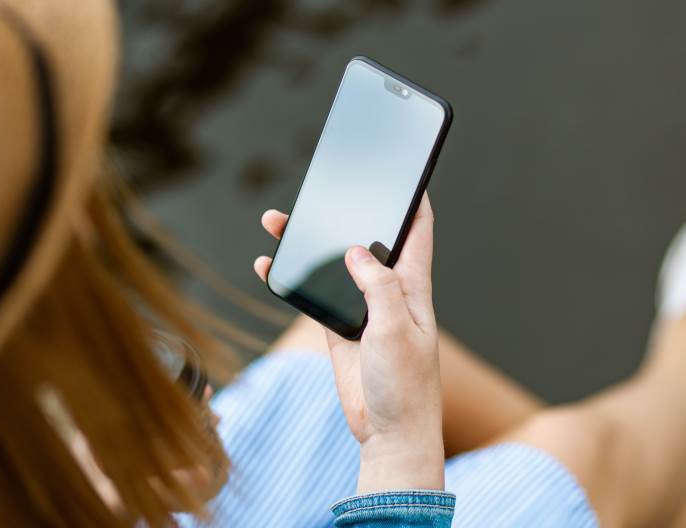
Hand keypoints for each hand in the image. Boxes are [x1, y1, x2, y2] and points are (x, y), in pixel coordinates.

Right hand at [254, 194, 443, 492]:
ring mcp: (361, 309)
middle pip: (364, 239)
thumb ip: (378, 288)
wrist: (389, 432)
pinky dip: (291, 279)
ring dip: (308, 243)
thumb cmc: (406, 384)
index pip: (417, 231)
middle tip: (321, 188)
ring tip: (277, 220)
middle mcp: (387, 291)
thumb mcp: (396, 330)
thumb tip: (357, 251)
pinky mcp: (339, 329)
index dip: (412, 199)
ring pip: (332, 264)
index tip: (403, 171)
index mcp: (412, 286)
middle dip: (345, 212)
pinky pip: (312, 295)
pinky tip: (268, 265)